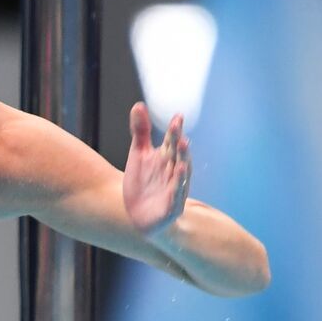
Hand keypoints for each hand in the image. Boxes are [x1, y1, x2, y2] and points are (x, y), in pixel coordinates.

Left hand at [123, 102, 191, 237]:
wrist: (138, 215)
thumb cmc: (142, 183)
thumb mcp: (139, 155)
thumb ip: (141, 131)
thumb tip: (138, 105)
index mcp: (166, 158)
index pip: (171, 142)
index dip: (174, 131)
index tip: (177, 117)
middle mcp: (173, 172)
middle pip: (177, 156)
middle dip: (179, 145)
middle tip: (179, 133)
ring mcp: (174, 189)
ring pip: (181, 176)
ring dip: (183, 165)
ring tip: (183, 153)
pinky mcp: (171, 207)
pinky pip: (176, 197)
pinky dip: (177, 188)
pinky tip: (177, 179)